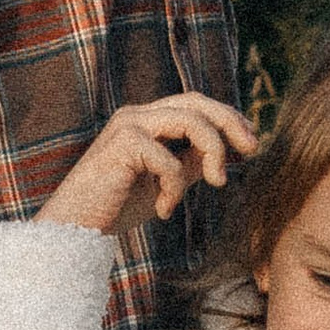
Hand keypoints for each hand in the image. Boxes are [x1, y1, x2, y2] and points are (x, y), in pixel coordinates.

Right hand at [45, 92, 256, 235]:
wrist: (76, 228)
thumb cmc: (118, 207)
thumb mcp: (166, 183)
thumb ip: (191, 164)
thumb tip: (228, 155)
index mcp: (148, 120)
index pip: (196, 104)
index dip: (228, 118)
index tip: (252, 142)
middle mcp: (138, 115)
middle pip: (196, 101)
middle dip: (231, 122)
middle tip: (253, 149)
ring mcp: (128, 125)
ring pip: (190, 120)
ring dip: (213, 152)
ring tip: (216, 182)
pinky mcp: (122, 144)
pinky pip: (169, 159)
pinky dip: (175, 187)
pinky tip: (164, 210)